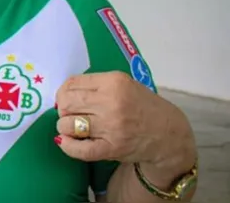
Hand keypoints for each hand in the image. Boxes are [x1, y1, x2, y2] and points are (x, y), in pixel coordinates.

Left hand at [54, 71, 195, 171]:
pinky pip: (79, 149)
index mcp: (113, 82)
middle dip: (62, 109)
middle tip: (69, 114)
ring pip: (68, 124)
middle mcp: (112, 102)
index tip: (67, 99)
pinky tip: (67, 142)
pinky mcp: (112, 148)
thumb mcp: (123, 84)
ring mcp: (112, 126)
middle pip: (67, 103)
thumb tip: (62, 95)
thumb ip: (95, 85)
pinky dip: (67, 146)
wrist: (168, 133)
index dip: (63, 92)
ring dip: (64, 126)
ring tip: (72, 128)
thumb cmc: (141, 106)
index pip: (72, 84)